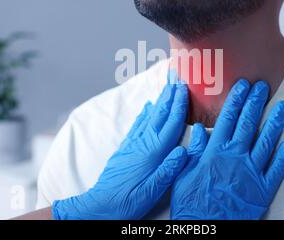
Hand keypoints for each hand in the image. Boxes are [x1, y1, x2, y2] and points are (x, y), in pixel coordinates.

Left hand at [53, 80, 188, 219]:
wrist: (100, 205)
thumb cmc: (128, 201)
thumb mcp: (152, 191)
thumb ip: (168, 170)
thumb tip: (183, 152)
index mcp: (153, 152)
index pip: (170, 124)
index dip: (178, 105)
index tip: (184, 88)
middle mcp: (143, 143)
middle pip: (160, 114)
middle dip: (169, 95)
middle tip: (176, 77)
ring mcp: (134, 144)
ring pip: (150, 117)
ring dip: (160, 101)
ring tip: (166, 87)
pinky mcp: (127, 148)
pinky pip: (139, 125)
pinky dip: (145, 114)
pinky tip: (148, 107)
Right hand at [171, 80, 283, 219]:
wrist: (206, 227)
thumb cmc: (192, 203)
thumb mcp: (184, 174)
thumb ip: (194, 150)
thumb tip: (198, 130)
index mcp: (215, 152)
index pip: (228, 119)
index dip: (236, 100)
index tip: (242, 86)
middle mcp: (235, 157)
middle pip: (248, 124)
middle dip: (256, 103)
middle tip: (263, 87)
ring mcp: (251, 173)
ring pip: (266, 142)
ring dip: (274, 122)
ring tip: (282, 106)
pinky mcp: (263, 189)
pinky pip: (277, 169)